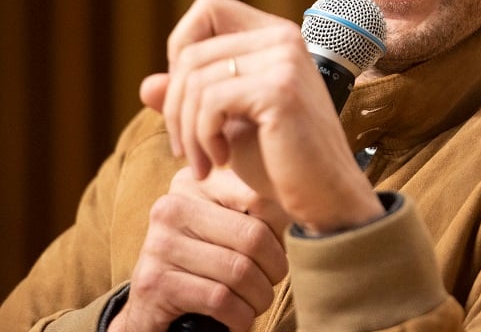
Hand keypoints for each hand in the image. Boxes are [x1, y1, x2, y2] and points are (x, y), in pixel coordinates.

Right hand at [111, 167, 288, 331]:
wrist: (155, 305)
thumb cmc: (208, 259)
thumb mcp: (229, 223)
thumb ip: (260, 206)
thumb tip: (307, 207)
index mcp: (196, 183)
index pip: (260, 196)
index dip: (282, 227)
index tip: (281, 244)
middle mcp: (172, 206)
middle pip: (253, 236)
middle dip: (275, 267)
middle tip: (273, 279)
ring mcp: (159, 244)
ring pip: (239, 272)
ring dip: (260, 296)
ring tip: (257, 299)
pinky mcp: (154, 283)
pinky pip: (220, 300)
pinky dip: (240, 316)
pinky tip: (238, 316)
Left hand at [141, 0, 384, 234]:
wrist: (325, 197)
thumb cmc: (281, 163)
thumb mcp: (228, 125)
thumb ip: (191, 100)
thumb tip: (147, 85)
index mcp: (276, 36)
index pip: (208, 8)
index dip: (182, 49)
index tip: (191, 100)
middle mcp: (284, 37)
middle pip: (191, 52)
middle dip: (175, 106)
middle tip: (186, 149)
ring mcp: (285, 60)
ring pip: (195, 79)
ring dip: (186, 130)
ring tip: (202, 162)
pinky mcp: (280, 89)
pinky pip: (210, 102)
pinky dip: (202, 138)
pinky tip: (219, 161)